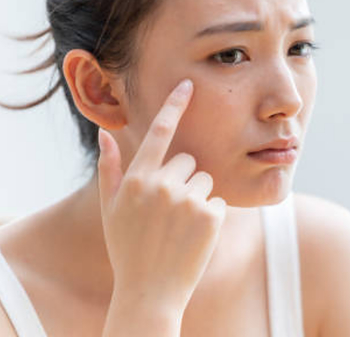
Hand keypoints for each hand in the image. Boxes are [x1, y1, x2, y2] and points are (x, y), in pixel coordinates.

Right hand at [97, 78, 226, 313]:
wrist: (150, 291)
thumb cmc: (128, 248)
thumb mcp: (112, 209)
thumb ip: (110, 169)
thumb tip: (104, 134)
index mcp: (137, 179)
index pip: (158, 133)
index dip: (174, 106)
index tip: (188, 84)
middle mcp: (162, 184)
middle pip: (189, 161)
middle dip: (184, 179)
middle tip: (170, 212)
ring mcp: (187, 199)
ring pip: (206, 179)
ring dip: (199, 197)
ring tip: (181, 226)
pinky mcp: (211, 215)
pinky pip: (218, 201)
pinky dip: (211, 216)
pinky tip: (194, 236)